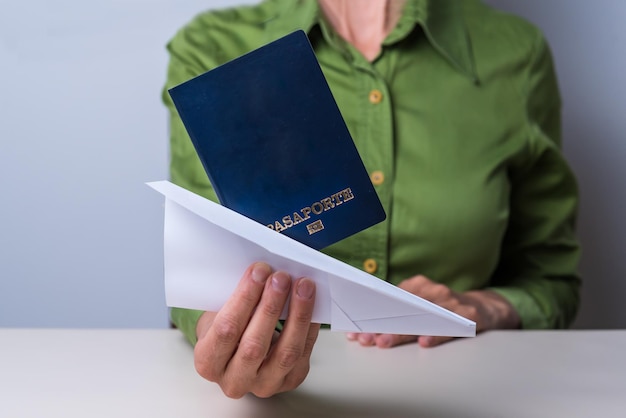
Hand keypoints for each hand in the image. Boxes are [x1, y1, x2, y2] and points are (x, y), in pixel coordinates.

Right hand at [194, 262, 319, 397]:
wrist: (238, 353)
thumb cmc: (228, 327)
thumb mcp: (219, 313)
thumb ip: (235, 299)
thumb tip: (264, 272)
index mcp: (208, 362)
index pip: (226, 330)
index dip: (244, 298)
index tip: (258, 271)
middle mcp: (234, 381)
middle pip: (254, 345)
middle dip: (270, 305)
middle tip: (281, 277)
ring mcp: (264, 385)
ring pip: (285, 352)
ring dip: (297, 314)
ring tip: (303, 286)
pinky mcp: (290, 381)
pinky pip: (303, 353)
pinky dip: (309, 325)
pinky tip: (312, 303)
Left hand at [347, 274, 519, 348]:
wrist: (483, 309)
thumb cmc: (444, 310)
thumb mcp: (421, 305)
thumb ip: (399, 313)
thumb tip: (365, 330)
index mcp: (417, 286)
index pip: (389, 300)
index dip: (371, 316)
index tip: (355, 331)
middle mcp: (432, 290)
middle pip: (402, 309)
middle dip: (381, 326)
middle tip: (366, 339)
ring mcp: (450, 301)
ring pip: (422, 317)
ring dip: (401, 332)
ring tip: (385, 342)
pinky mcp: (468, 315)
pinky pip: (449, 325)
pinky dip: (436, 334)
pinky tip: (424, 342)